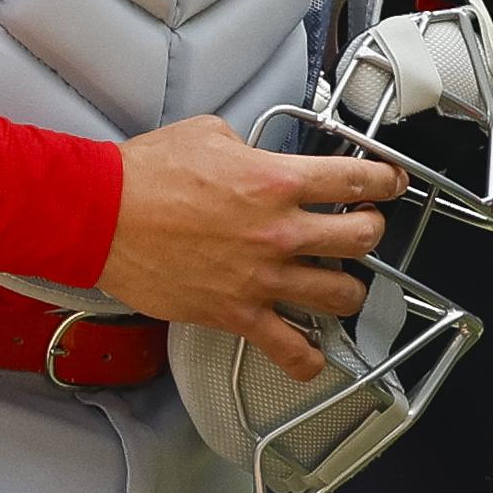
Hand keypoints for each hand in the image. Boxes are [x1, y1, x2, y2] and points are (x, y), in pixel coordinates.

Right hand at [96, 116, 403, 384]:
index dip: (385, 180)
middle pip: (363, 238)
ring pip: (341, 295)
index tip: (390, 183)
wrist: (103, 216)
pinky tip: (311, 354)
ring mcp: (262, 277)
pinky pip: (289, 350)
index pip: (356, 179)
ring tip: (338, 282)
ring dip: (347, 288)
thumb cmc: (145, 175)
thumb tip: (255, 154)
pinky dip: (307, 358)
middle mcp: (280, 231)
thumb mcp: (209, 133)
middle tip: (362, 228)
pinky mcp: (237, 314)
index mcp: (276, 180)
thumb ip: (247, 146)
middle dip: (370, 230)